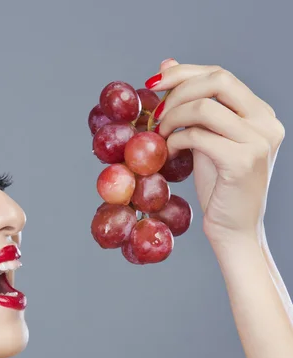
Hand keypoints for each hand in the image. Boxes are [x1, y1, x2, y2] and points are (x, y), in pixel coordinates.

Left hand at [147, 59, 284, 244]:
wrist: (234, 230)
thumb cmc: (220, 189)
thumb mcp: (205, 140)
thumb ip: (193, 104)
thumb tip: (166, 64)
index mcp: (261, 113)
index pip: (221, 75)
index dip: (184, 73)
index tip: (155, 84)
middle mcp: (266, 122)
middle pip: (218, 80)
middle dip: (178, 91)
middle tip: (156, 114)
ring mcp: (259, 140)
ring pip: (205, 107)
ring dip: (173, 117)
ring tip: (160, 136)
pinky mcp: (244, 161)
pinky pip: (199, 136)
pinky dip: (176, 140)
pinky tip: (169, 152)